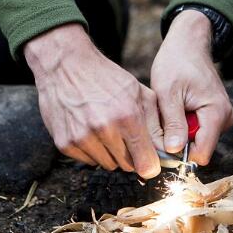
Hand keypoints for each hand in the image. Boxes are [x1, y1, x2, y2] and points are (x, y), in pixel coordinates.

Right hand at [24, 24, 162, 178]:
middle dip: (131, 155)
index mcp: (128, 116)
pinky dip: (92, 150)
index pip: (146, 163)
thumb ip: (156, 123)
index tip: (150, 162)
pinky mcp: (65, 143)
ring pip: (108, 165)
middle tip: (125, 136)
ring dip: (111, 153)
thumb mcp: (139, 93)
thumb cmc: (106, 78)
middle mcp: (105, 130)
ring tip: (106, 129)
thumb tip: (167, 149)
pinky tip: (89, 129)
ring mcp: (82, 138)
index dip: (150, 165)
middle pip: (128, 166)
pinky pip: (88, 161)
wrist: (65, 66)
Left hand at [151, 10, 232, 164]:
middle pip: (198, 148)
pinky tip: (177, 108)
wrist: (188, 44)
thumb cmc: (176, 63)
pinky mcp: (216, 116)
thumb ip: (173, 124)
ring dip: (179, 131)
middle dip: (178, 140)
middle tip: (163, 118)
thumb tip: (173, 151)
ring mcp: (222, 117)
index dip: (180, 155)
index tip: (161, 143)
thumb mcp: (167, 93)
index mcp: (216, 113)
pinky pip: (198, 131)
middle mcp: (225, 118)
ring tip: (170, 109)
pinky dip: (184, 124)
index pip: (202, 154)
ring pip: (197, 140)